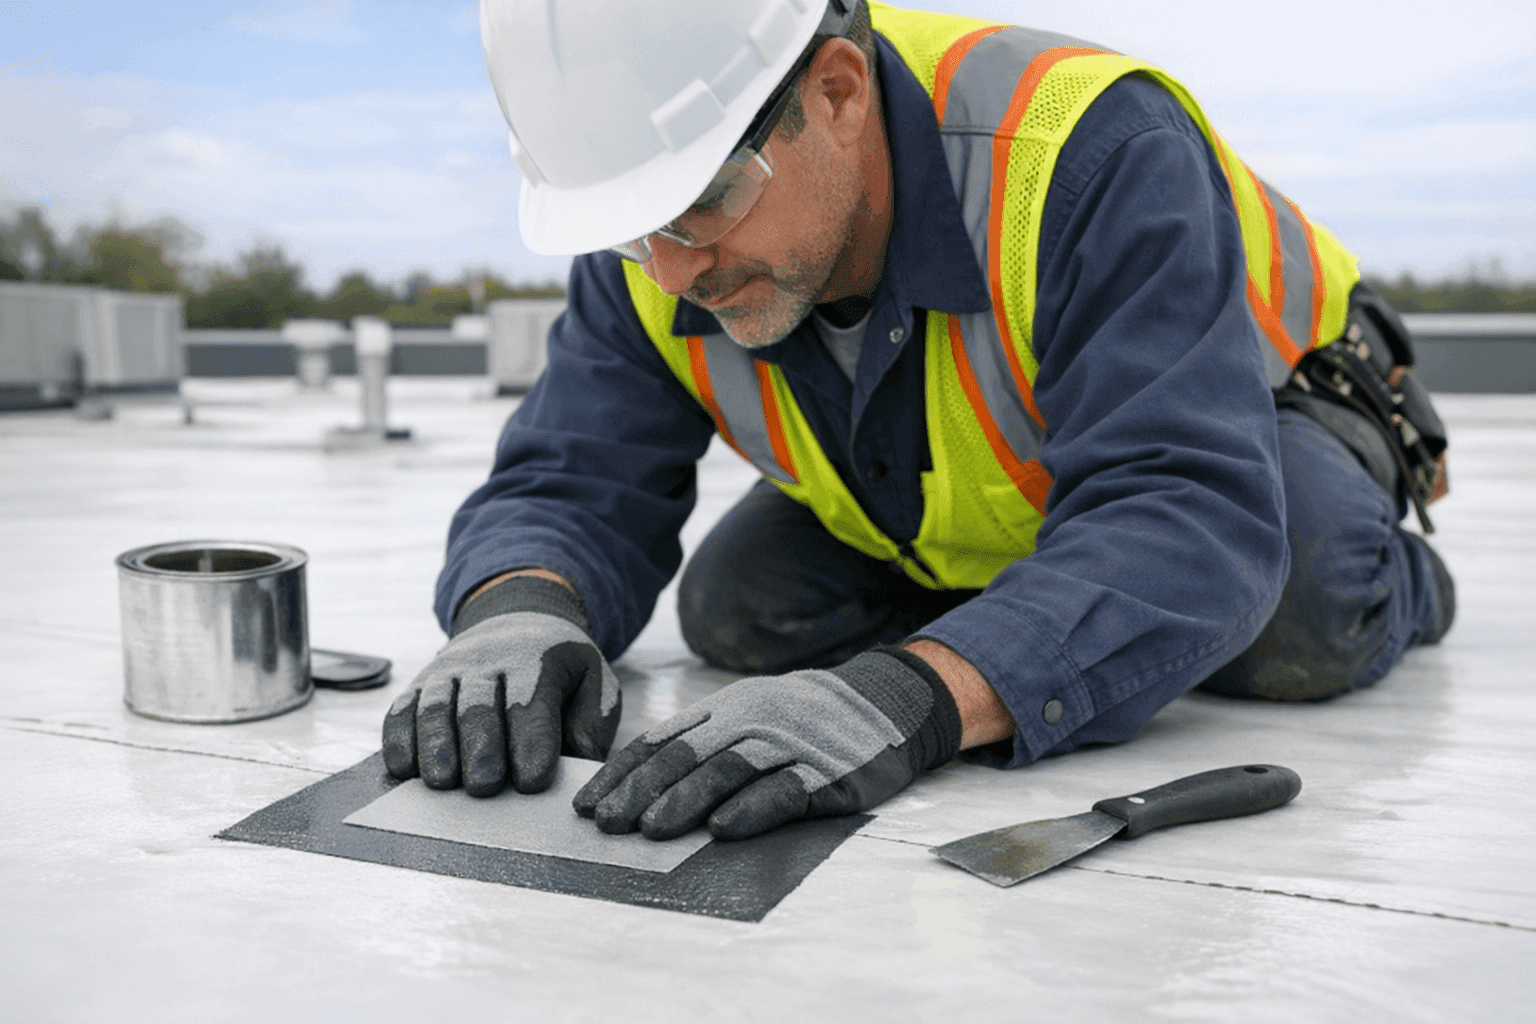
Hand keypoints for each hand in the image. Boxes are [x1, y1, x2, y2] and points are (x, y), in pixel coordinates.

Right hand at [382, 580, 619, 795]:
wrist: (519, 621)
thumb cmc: (560, 670)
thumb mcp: (593, 683)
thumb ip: (590, 724)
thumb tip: (576, 765)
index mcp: (537, 662)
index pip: (532, 704)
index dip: (531, 742)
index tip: (532, 781)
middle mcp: (489, 661)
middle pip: (479, 707)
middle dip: (480, 748)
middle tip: (484, 787)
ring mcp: (449, 671)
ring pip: (436, 707)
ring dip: (435, 746)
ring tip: (441, 782)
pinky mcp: (421, 683)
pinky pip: (402, 709)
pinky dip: (398, 739)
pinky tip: (404, 770)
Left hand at [572, 646, 960, 840]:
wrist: (882, 703)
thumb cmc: (799, 720)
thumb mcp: (746, 716)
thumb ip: (700, 745)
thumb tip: (636, 789)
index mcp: (725, 710)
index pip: (660, 742)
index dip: (621, 774)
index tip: (587, 805)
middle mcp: (752, 721)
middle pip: (687, 755)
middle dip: (642, 791)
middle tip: (609, 823)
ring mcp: (789, 745)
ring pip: (728, 771)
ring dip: (686, 801)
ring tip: (652, 829)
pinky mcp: (826, 773)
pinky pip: (785, 792)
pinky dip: (752, 809)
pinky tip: (724, 829)